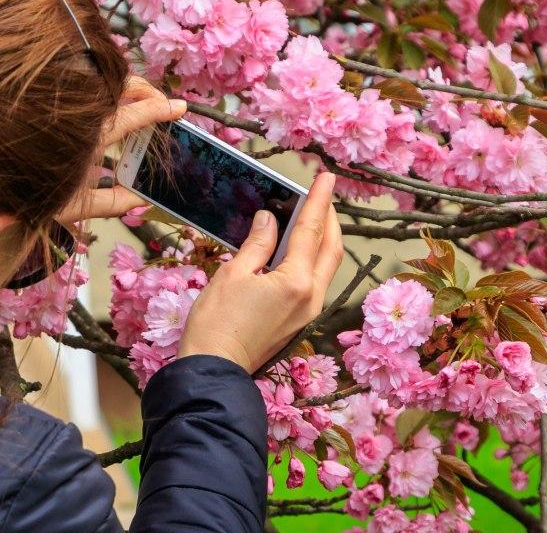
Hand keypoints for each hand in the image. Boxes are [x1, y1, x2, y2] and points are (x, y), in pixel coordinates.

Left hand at [57, 75, 184, 223]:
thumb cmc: (30, 198)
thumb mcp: (75, 208)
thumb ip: (113, 202)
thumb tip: (144, 197)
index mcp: (87, 138)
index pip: (129, 117)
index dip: (157, 110)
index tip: (179, 107)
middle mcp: (77, 118)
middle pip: (116, 88)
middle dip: (143, 88)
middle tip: (160, 100)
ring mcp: (65, 110)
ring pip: (101, 86)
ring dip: (124, 89)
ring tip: (140, 100)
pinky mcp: (55, 110)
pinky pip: (85, 92)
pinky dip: (103, 94)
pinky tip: (111, 103)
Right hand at [179, 172, 342, 372]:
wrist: (216, 370)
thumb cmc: (217, 323)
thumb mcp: (233, 274)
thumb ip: (257, 244)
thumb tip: (269, 220)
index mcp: (296, 282)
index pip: (312, 230)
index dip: (319, 200)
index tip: (327, 177)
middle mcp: (311, 297)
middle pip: (331, 248)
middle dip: (330, 218)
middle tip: (322, 194)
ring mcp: (308, 312)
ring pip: (326, 266)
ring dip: (324, 238)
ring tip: (313, 216)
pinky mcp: (299, 321)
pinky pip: (315, 281)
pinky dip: (312, 258)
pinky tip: (298, 249)